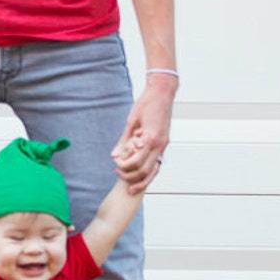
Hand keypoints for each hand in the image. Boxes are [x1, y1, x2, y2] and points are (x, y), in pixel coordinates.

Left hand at [111, 79, 174, 193]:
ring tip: (130, 186)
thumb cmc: (147, 103)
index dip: (124, 167)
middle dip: (131, 177)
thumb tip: (115, 156)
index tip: (115, 164)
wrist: (162, 93)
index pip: (136, 162)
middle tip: (118, 174)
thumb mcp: (131, 121)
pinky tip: (140, 175)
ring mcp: (164, 145)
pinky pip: (157, 163)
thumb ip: (124, 140)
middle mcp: (160, 144)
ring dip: (142, 180)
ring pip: (154, 170)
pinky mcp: (164, 143)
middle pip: (146, 171)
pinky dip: (149, 172)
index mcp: (151, 139)